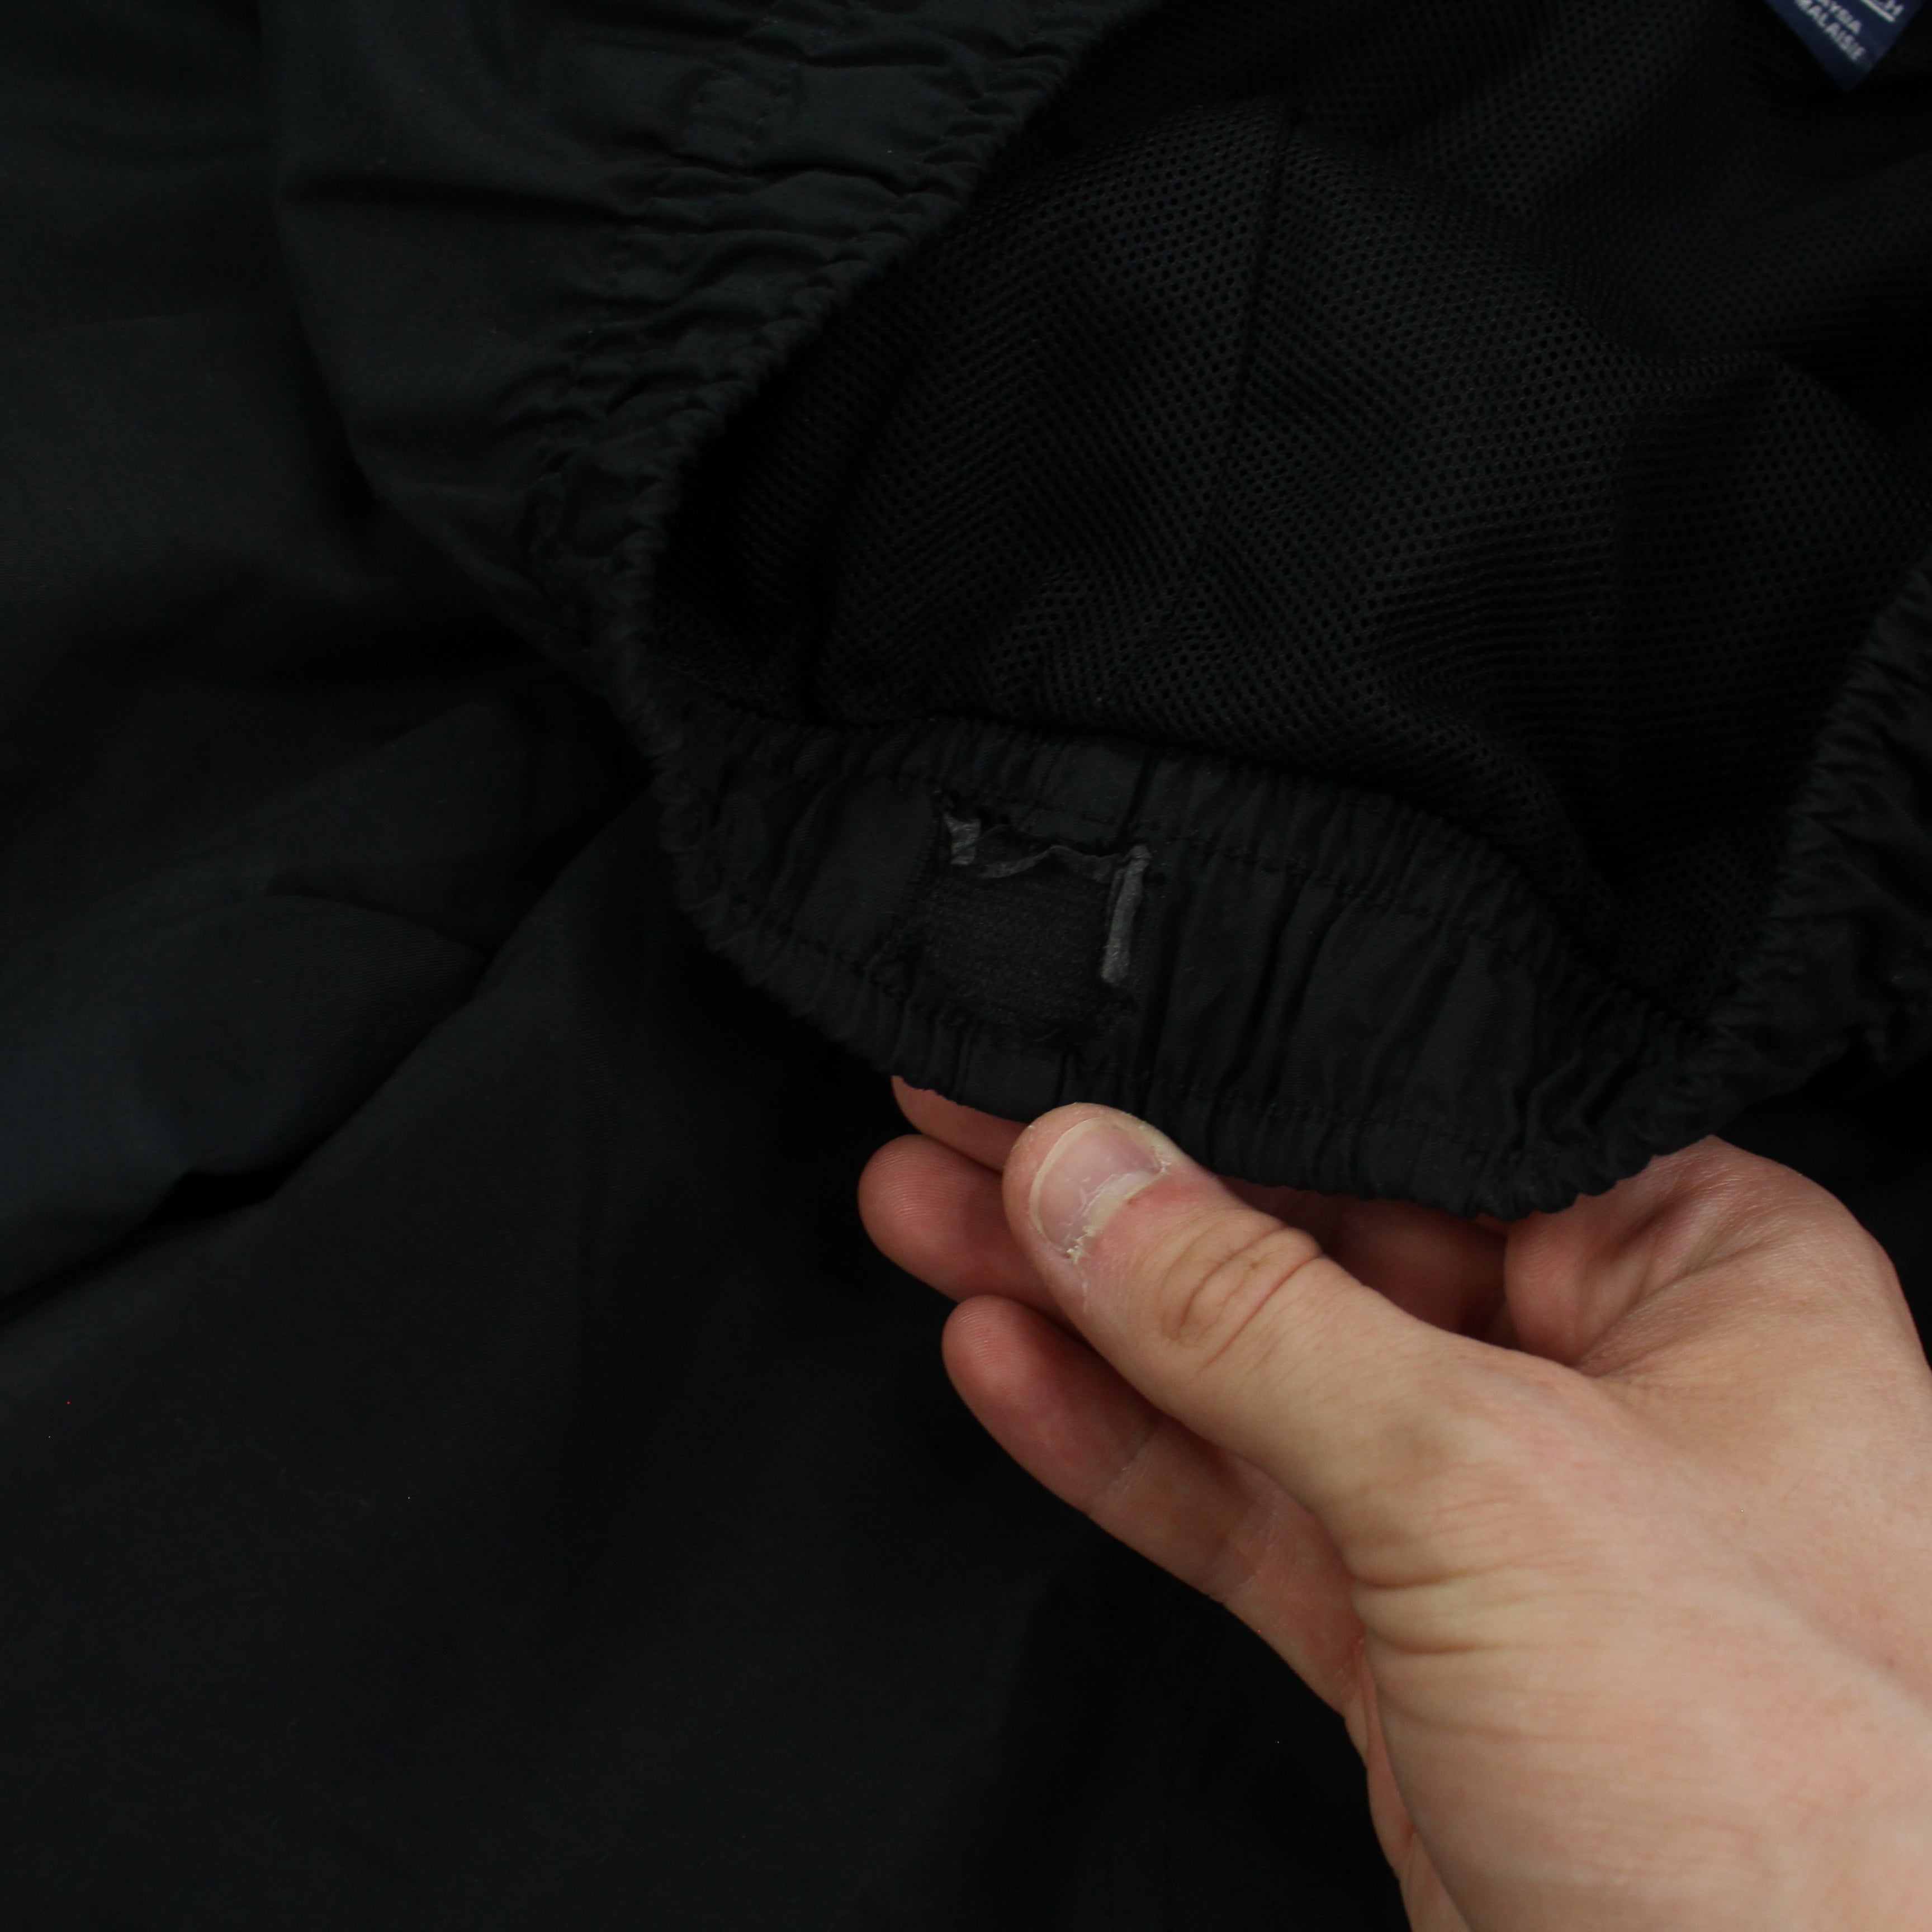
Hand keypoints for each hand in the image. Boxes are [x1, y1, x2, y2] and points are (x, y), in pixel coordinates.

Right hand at [860, 1083, 1931, 1930]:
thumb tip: (1088, 1174)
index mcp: (1697, 1269)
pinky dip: (1122, 1446)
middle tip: (959, 1128)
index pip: (1415, 1128)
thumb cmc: (1797, 1802)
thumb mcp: (1487, 1486)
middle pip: (1312, 1247)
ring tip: (933, 1221)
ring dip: (1085, 1311)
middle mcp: (1606, 1373)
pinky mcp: (1423, 1639)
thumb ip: (1255, 1321)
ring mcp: (1503, 1515)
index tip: (1071, 1055)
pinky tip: (1014, 1369)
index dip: (1228, 1085)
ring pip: (1253, 1378)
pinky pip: (1244, 1509)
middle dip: (1120, 1199)